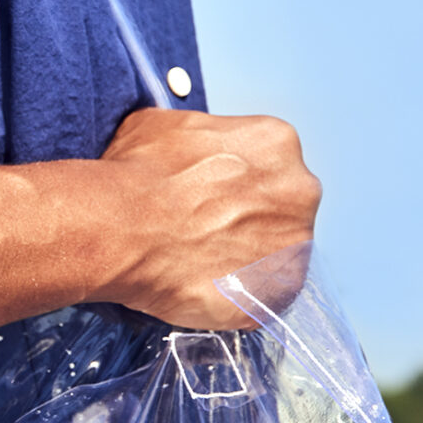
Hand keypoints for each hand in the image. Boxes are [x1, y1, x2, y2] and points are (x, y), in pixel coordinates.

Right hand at [95, 110, 320, 328]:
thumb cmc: (138, 175)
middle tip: (206, 231)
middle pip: (282, 209)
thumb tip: (186, 153)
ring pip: (275, 255)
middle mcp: (299, 189)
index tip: (210, 197)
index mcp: (276, 142)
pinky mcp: (277, 292)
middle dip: (249, 221)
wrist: (123, 227)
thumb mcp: (161, 125)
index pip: (268, 165)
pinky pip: (262, 296)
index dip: (235, 184)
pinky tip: (204, 287)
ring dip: (244, 260)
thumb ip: (197, 137)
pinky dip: (237, 296)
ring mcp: (293, 244)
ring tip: (200, 262)